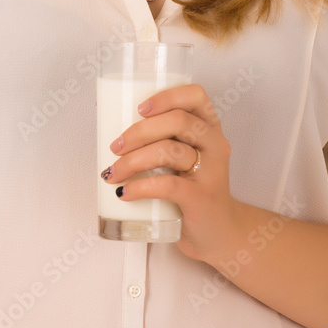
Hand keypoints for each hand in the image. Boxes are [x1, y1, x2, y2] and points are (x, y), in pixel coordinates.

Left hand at [101, 83, 238, 262]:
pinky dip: (141, 187)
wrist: (217, 232)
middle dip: (139, 131)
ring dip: (133, 160)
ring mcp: (211, 171)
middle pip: (178, 121)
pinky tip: (125, 192)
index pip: (195, 95)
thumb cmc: (192, 188)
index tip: (139, 109)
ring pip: (170, 151)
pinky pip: (168, 185)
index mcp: (209, 127)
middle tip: (115, 147)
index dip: (167, 96)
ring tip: (114, 173)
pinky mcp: (202, 197)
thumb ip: (160, 140)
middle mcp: (214, 144)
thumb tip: (110, 124)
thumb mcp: (183, 158)